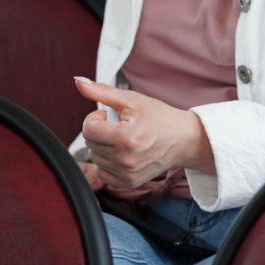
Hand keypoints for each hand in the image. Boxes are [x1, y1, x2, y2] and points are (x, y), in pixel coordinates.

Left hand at [74, 77, 213, 189]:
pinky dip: (108, 162)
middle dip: (100, 131)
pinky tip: (123, 153)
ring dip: (104, 147)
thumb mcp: (132, 100)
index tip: (108, 115)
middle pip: (90, 144)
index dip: (95, 118)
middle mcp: (125, 159)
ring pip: (95, 158)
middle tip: (120, 126)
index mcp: (126, 137)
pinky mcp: (128, 183)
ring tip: (124, 139)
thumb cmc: (161, 118)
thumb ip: (102, 91)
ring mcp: (127, 174)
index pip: (88, 129)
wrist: (185, 140)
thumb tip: (78, 82)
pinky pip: (102, 172)